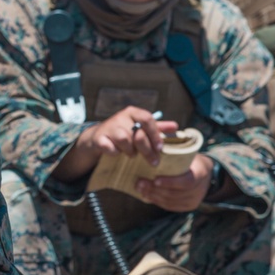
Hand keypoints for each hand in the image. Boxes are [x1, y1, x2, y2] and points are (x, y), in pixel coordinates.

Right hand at [53, 107, 176, 182]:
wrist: (99, 136)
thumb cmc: (125, 131)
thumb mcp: (141, 127)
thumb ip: (157, 128)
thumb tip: (175, 127)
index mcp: (133, 112)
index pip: (147, 118)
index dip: (155, 134)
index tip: (161, 148)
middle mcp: (120, 117)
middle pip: (138, 132)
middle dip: (147, 149)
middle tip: (154, 161)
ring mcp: (108, 127)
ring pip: (124, 139)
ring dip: (130, 151)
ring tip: (132, 155)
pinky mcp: (98, 138)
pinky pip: (109, 147)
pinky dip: (114, 153)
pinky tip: (117, 154)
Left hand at [135, 153, 215, 211]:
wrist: (205, 173)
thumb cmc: (191, 159)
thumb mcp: (187, 152)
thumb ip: (174, 150)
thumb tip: (153, 143)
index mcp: (200, 173)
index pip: (186, 182)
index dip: (170, 182)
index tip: (155, 179)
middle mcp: (199, 190)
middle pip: (175, 193)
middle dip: (155, 189)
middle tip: (139, 182)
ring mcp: (194, 200)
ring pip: (171, 202)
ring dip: (153, 196)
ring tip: (139, 188)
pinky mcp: (187, 207)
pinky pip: (170, 206)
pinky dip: (157, 201)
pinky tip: (146, 195)